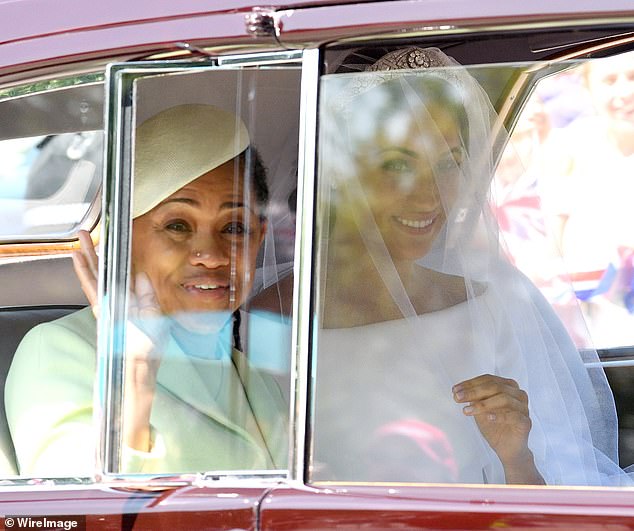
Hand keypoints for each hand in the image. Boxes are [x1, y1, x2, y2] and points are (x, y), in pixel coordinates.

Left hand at [72, 230, 163, 452]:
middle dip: (89, 255)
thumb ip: (146, 300)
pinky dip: (107, 279)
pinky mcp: (118, 316)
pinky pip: (110, 294)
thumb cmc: (144, 355)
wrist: (137, 376)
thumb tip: (141, 278)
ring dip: (95, 264)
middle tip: (83, 234)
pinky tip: (110, 271)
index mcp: (112, 311)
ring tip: (88, 245)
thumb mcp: (151, 326)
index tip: (86, 244)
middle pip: (94, 277)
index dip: (90, 263)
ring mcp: (111, 311)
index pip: (97, 282)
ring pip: (99, 284)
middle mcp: (107, 309)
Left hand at [452, 374, 543, 484]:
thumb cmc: (494, 426)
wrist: (507, 449)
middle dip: (473, 391)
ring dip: (483, 404)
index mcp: (507, 386)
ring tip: (467, 410)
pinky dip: (499, 415)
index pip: (488, 379)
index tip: (455, 390)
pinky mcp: (526, 422)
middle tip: (458, 398)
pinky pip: (514, 416)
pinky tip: (487, 418)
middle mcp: (518, 394)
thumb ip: (474, 398)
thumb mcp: (480, 409)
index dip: (470, 383)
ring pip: (504, 399)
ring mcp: (523, 408)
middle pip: (495, 387)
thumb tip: (459, 391)